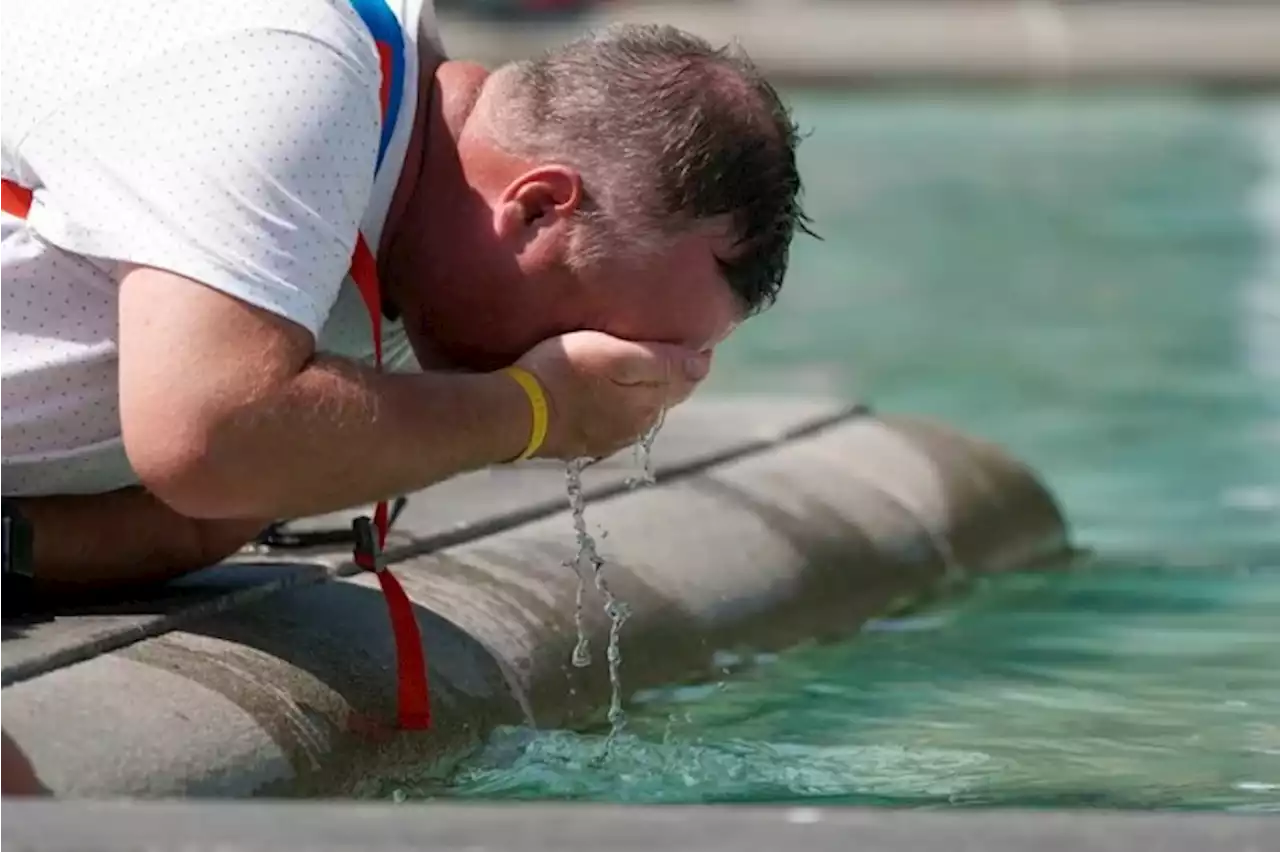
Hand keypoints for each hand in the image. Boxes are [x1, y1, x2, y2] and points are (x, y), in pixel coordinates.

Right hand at [515, 331, 709, 460]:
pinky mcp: (583, 444)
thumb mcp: (617, 356)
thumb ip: (662, 362)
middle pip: (662, 396)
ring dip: (641, 391)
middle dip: (667, 374)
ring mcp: (609, 439)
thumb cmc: (565, 372)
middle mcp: (636, 428)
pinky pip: (612, 421)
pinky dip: (617, 405)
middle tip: (660, 345)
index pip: (685, 380)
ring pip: (638, 410)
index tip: (688, 336)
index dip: (690, 357)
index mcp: (650, 405)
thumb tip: (703, 364)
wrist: (514, 412)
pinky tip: (604, 393)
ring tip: (631, 365)